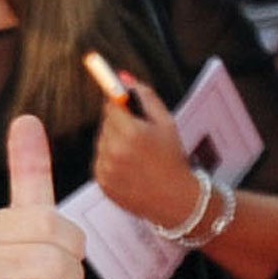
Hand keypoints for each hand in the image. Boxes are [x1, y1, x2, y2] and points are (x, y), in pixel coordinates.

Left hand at [92, 77, 200, 230]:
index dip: (118, 102)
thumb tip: (123, 77)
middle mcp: (113, 150)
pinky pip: (100, 160)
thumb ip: (145, 96)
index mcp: (130, 132)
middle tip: (141, 136)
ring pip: (102, 142)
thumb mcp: (166, 123)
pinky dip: (112, 161)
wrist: (177, 201)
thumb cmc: (174, 160)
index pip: (110, 104)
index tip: (117, 96)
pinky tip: (131, 169)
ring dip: (115, 142)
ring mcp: (105, 167)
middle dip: (120, 124)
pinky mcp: (101, 182)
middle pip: (106, 122)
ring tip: (138, 156)